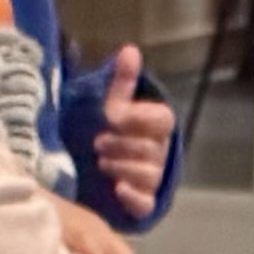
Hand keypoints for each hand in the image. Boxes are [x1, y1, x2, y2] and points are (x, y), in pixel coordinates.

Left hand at [89, 48, 175, 216]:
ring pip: (148, 174)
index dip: (137, 117)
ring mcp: (152, 179)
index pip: (161, 119)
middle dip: (122, 145)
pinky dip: (132, 197)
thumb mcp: (112, 104)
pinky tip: (116, 189)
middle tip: (97, 142)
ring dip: (122, 167)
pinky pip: (145, 203)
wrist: (92, 169)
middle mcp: (159, 152)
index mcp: (155, 126)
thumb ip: (122, 81)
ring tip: (99, 163)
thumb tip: (130, 50)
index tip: (112, 116)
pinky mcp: (141, 203)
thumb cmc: (107, 131)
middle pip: (151, 149)